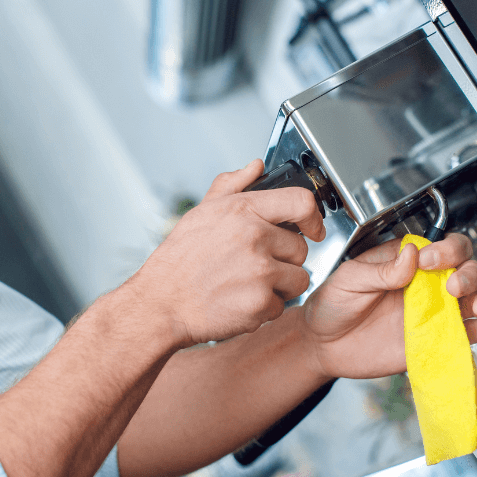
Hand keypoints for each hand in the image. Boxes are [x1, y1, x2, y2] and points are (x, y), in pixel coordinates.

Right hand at [130, 160, 325, 347]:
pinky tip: (239, 301)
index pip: (301, 202)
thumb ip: (232, 184)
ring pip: (298, 279)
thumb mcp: (202, 212)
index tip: (314, 229)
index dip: (314, 218)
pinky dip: (264, 309)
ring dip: (279, 286)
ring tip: (246, 285)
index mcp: (243, 210)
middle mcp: (254, 237)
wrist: (161, 303)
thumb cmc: (179, 261)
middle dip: (284, 260)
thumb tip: (256, 166)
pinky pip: (281, 306)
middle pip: (301, 249)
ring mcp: (260, 271)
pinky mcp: (261, 303)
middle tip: (254, 266)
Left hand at [302, 233, 476, 379]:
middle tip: (452, 285)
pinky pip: (470, 331)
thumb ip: (380, 270)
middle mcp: (425, 284)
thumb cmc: (332, 306)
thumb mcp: (347, 280)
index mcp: (405, 262)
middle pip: (466, 267)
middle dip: (468, 273)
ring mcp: (433, 311)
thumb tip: (411, 253)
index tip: (427, 261)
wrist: (323, 346)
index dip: (443, 250)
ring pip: (474, 298)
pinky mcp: (436, 339)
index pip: (439, 245)